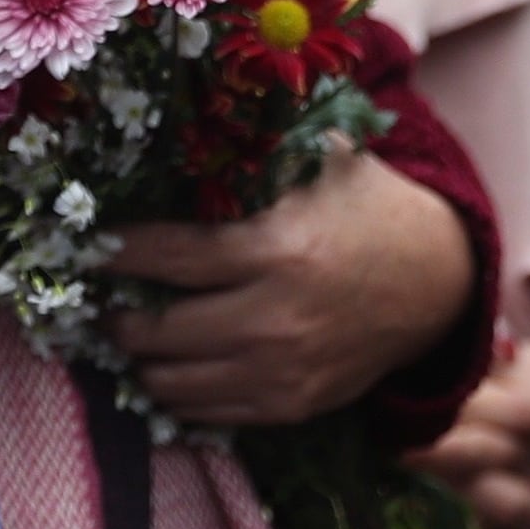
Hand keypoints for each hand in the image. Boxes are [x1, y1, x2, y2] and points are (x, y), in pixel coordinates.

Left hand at [105, 149, 480, 430]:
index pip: (171, 259)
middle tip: (103, 304)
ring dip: (142, 360)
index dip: (119, 255)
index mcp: (278, 251)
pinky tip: (171, 366)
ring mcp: (284, 371)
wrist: (439, 283)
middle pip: (158, 332)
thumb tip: (185, 115)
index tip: (90, 249)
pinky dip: (179, 392)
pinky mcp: (293, 405)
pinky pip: (209, 413)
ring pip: (173, 383)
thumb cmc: (368, 210)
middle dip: (117, 318)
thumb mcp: (325, 160)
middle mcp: (276, 319)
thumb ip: (261, 142)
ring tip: (133, 335)